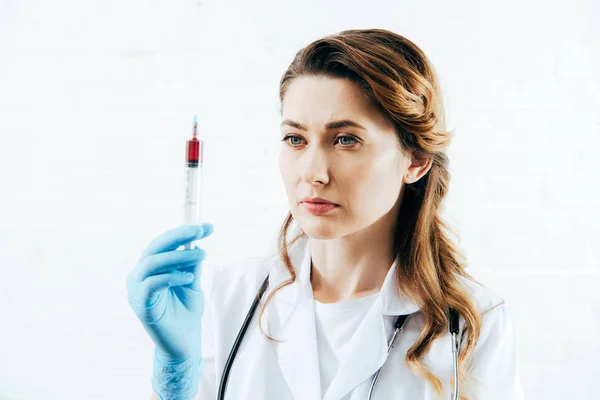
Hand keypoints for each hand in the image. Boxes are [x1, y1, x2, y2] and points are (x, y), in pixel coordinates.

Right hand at [126, 223, 213, 362]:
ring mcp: (137, 290)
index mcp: (151, 268)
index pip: (164, 243)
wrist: (184, 343)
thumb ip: (191, 264)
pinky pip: (152, 284)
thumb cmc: (186, 313)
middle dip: (180, 236)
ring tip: (201, 256)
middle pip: (156, 247)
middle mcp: (139, 275)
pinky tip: (188, 278)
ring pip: (152, 262)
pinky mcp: (140, 305)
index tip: (207, 227)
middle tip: (201, 231)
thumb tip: (196, 243)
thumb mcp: (192, 283)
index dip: (184, 232)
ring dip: (178, 256)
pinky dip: (171, 277)